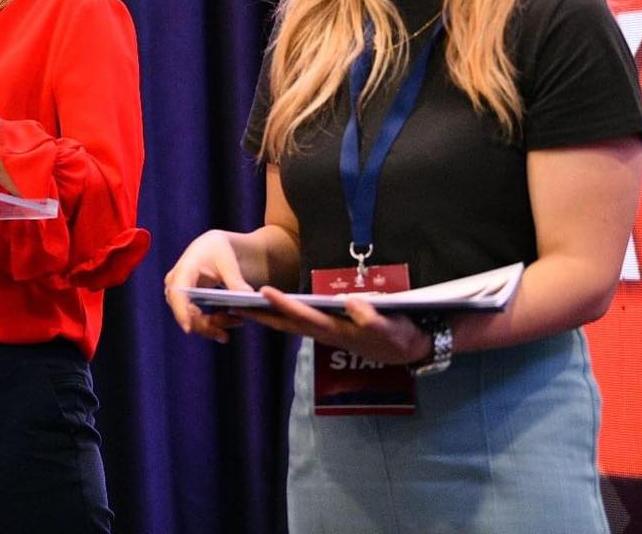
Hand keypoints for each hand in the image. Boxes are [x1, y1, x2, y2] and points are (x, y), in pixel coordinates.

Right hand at [164, 230, 253, 343]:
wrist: (217, 247)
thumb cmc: (220, 249)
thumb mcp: (229, 261)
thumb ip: (236, 280)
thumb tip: (246, 297)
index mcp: (184, 268)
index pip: (177, 292)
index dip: (181, 311)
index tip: (188, 329)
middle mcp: (176, 283)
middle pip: (184, 311)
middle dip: (205, 324)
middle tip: (227, 333)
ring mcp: (180, 294)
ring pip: (191, 318)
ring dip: (212, 326)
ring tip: (237, 323)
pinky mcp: (187, 302)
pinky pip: (196, 319)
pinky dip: (212, 324)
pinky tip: (230, 321)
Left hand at [234, 288, 431, 364]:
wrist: (410, 351)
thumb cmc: (400, 337)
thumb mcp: (392, 328)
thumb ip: (374, 318)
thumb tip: (354, 303)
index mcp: (338, 331)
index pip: (305, 316)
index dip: (284, 304)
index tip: (263, 290)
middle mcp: (326, 334)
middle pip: (287, 324)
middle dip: (260, 315)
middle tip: (231, 305)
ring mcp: (326, 334)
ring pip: (289, 326)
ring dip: (265, 318)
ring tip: (241, 306)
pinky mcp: (329, 332)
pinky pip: (298, 325)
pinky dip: (280, 318)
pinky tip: (269, 310)